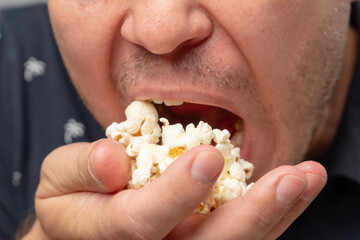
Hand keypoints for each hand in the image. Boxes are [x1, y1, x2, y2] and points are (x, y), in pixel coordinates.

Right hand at [25, 139, 325, 238]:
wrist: (86, 226)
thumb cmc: (73, 199)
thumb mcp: (58, 180)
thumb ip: (78, 169)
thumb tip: (112, 159)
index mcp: (109, 234)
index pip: (141, 222)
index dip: (174, 193)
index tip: (207, 155)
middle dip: (252, 213)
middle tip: (293, 177)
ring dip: (275, 213)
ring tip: (308, 178)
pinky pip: (241, 236)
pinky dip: (272, 214)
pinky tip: (294, 188)